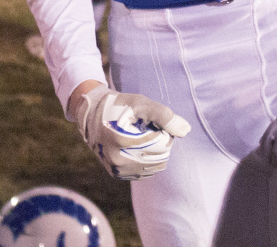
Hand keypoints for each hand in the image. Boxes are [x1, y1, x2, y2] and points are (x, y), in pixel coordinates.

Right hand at [74, 84, 190, 179]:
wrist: (90, 114)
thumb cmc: (119, 105)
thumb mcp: (140, 103)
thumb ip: (164, 115)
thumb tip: (185, 130)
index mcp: (122, 140)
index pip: (161, 144)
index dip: (162, 131)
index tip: (151, 122)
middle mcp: (118, 160)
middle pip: (159, 157)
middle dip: (159, 142)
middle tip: (147, 128)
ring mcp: (117, 170)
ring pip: (153, 167)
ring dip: (153, 152)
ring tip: (139, 137)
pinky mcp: (116, 174)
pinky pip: (143, 172)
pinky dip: (145, 160)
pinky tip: (135, 146)